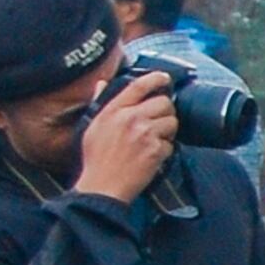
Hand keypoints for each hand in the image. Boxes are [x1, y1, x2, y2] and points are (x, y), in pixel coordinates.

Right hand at [73, 71, 174, 202]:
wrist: (102, 187)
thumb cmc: (96, 159)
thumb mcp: (92, 127)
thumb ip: (99, 103)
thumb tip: (102, 83)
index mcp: (113, 111)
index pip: (139, 86)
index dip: (156, 78)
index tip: (165, 78)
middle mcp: (130, 118)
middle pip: (164, 102)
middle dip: (166, 111)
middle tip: (159, 122)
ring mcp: (144, 134)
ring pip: (172, 122)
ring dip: (168, 132)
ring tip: (153, 142)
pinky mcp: (155, 150)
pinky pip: (171, 144)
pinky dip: (164, 151)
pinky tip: (151, 157)